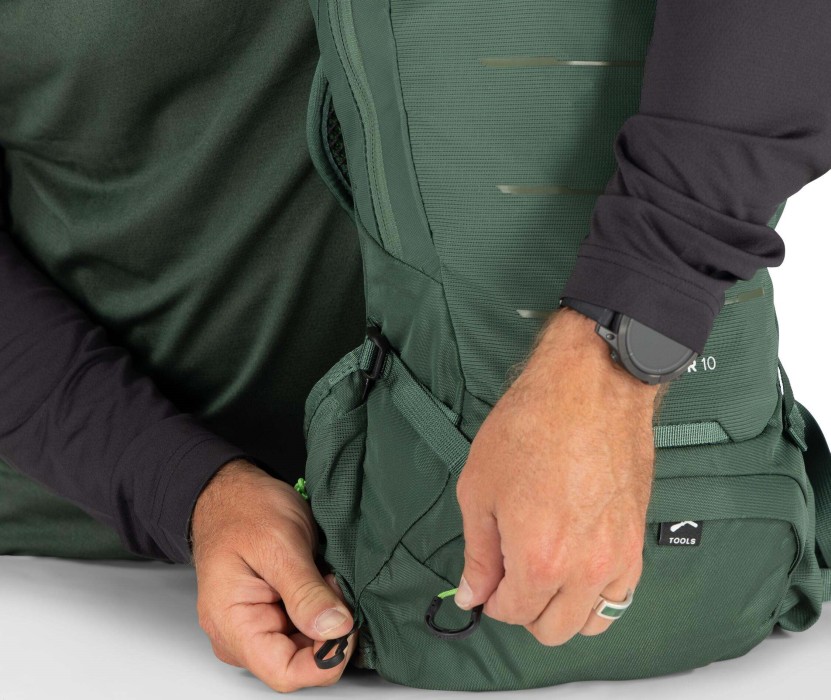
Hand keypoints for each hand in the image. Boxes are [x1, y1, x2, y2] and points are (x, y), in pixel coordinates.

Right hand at [191, 460, 355, 691]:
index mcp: (233, 625)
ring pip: (305, 646)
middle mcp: (239, 635)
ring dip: (325, 618)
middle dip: (328, 630)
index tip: (345, 621)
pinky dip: (320, 609)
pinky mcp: (270, 615)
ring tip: (324, 576)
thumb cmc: (244, 510)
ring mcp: (254, 626)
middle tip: (332, 584)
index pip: (285, 673)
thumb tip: (335, 630)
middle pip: (299, 662)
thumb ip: (305, 592)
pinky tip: (320, 580)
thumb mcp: (279, 545)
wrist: (231, 489)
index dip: (325, 657)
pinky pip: (303, 628)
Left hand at [454, 307, 665, 644]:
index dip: (490, 599)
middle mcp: (585, 568)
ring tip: (545, 572)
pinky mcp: (638, 539)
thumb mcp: (480, 489)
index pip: (512, 613)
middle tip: (511, 576)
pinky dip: (597, 593)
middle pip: (553, 629)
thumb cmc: (531, 425)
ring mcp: (619, 556)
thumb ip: (478, 552)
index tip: (486, 581)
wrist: (590, 387)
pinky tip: (578, 564)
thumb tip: (473, 592)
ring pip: (592, 620)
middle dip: (525, 610)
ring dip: (563, 608)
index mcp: (540, 558)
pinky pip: (622, 594)